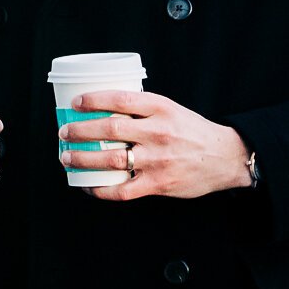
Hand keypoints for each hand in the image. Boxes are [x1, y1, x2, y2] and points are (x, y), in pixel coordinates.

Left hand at [59, 91, 250, 201]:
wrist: (224, 157)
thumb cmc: (192, 131)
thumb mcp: (170, 109)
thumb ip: (142, 108)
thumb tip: (104, 108)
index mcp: (160, 108)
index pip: (119, 99)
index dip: (93, 100)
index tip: (75, 103)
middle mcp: (157, 132)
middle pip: (109, 128)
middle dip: (80, 131)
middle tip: (64, 132)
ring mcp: (157, 159)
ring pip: (111, 159)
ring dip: (83, 158)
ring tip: (67, 157)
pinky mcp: (158, 183)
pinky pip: (123, 190)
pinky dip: (101, 190)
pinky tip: (89, 186)